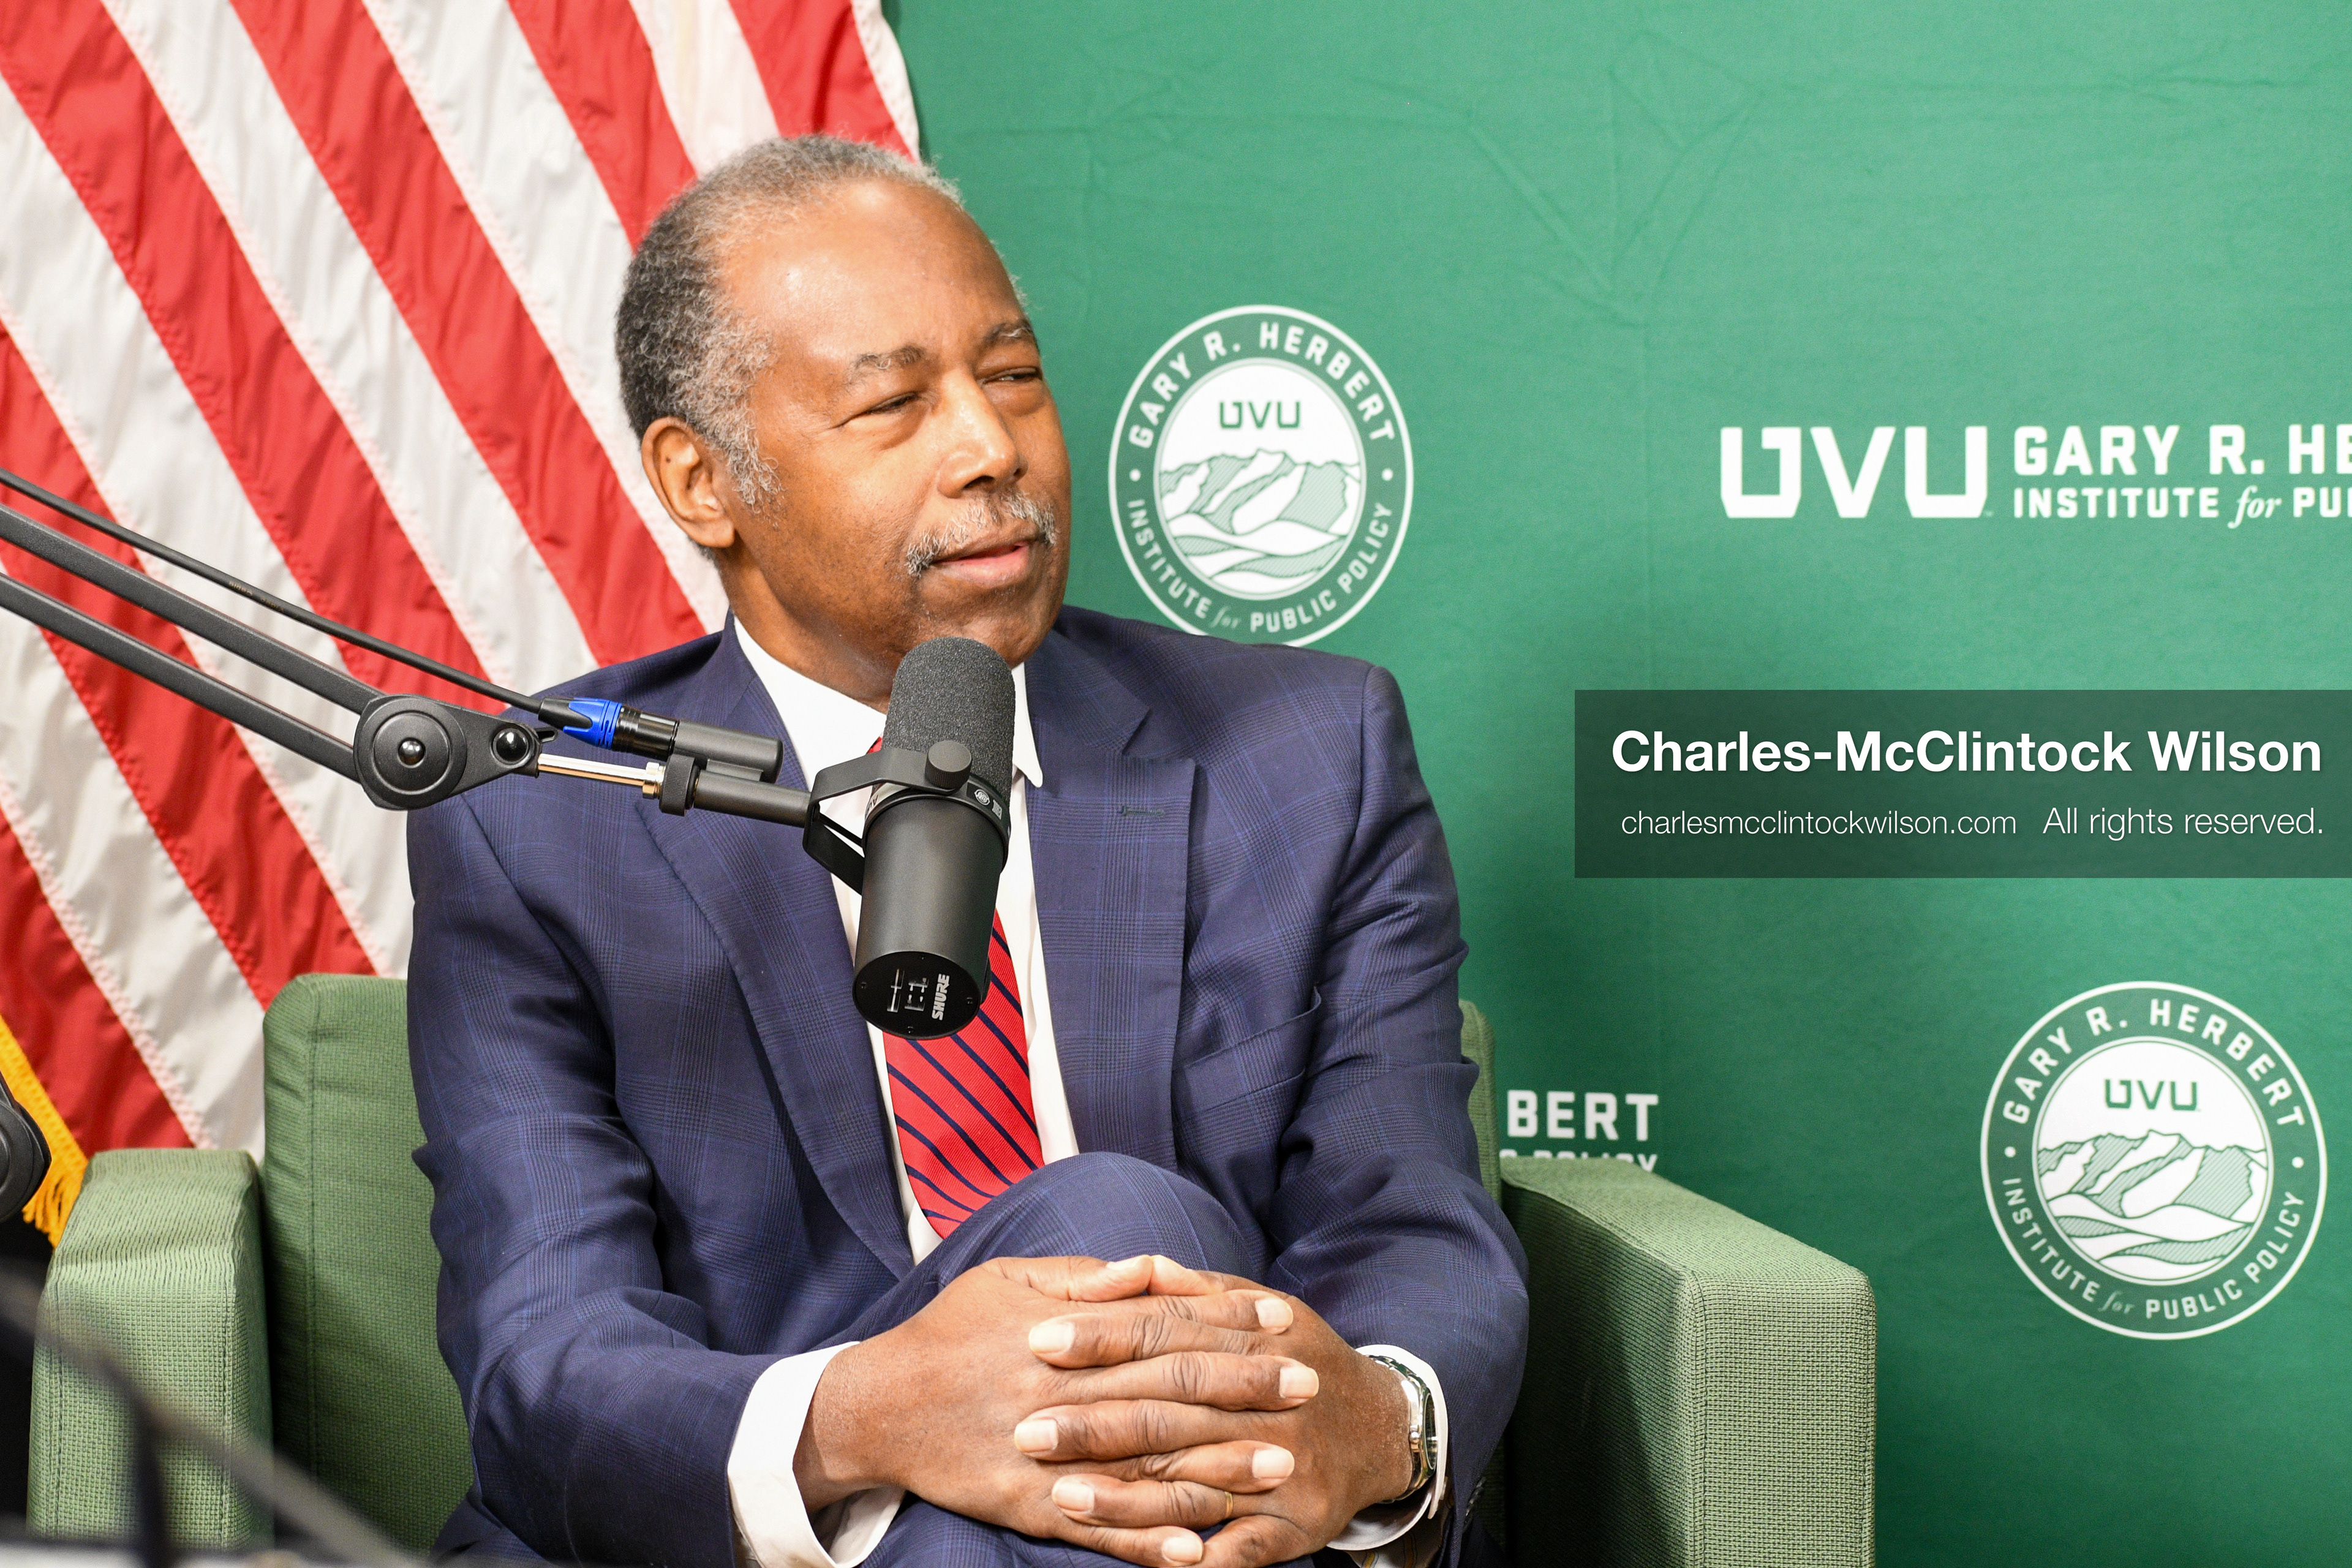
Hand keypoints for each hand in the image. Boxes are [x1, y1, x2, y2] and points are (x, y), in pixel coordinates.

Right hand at [798, 1255, 1309, 1563]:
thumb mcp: (1009, 1278)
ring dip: (1217, 1467)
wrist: (878, 1405)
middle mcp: (1063, 1390)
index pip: (1162, 1322)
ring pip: (1145, 1463)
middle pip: (1169, 1388)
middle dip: (1244, 1386)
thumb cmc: (950, 1332)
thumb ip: (1082, 1279)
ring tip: (1280, 1465)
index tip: (1280, 1316)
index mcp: (1063, 1332)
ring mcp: (1048, 1454)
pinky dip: (1146, 1542)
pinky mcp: (1028, 1506)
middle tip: (1308, 1385)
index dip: (1225, 1319)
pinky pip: (1096, 1531)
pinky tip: (1197, 1551)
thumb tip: (1145, 1269)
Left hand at [1020, 1276, 1414, 1567]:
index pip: (1163, 1333)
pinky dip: (1193, 1554)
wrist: (1379, 1426)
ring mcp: (1285, 1468)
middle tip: (1024, 1429)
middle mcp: (1269, 1402)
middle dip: (1094, 1422)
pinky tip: (1146, 1559)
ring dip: (1125, 1495)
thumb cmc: (1297, 1357)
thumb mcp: (1256, 1305)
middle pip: (1169, 1410)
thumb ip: (1190, 1289)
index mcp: (1253, 1339)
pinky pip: (1237, 1546)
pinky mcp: (1295, 1525)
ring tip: (1059, 1495)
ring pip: (1194, 1482)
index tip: (1037, 1340)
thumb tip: (1125, 1267)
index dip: (1100, 1336)